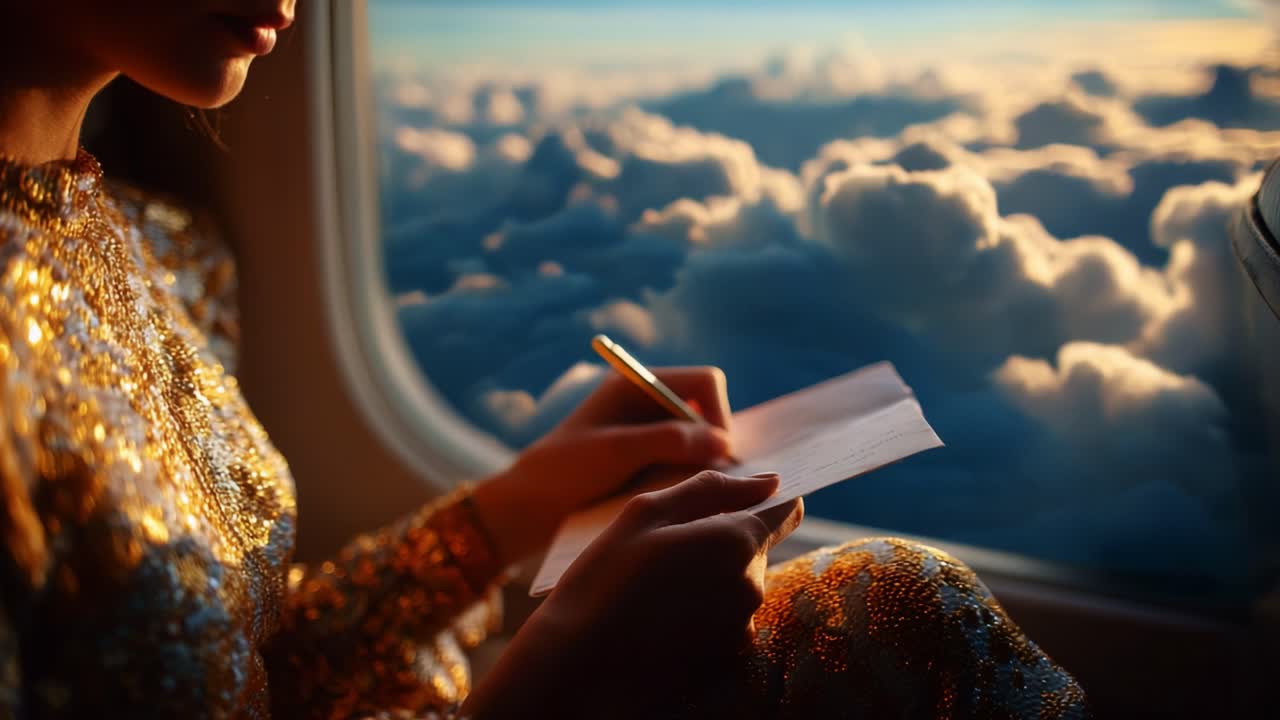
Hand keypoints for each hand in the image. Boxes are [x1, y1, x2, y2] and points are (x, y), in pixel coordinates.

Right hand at [463, 471, 804, 718]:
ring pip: (736, 587)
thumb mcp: (645, 513)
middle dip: (720, 544)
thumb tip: (768, 481)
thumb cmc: (604, 580)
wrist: (576, 666)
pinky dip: (701, 617)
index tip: (730, 505)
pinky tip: (659, 622)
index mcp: (737, 542)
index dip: (762, 502)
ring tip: (653, 591)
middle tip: (663, 553)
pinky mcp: (726, 663)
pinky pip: (724, 624)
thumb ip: (713, 489)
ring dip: (709, 582)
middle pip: (754, 550)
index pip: (785, 512)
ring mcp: (741, 630)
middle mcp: (752, 588)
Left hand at [472, 367, 735, 563]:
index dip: (718, 415)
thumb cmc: (565, 472)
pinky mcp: (649, 462)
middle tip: (703, 481)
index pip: (705, 382)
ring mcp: (649, 433)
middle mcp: (648, 403)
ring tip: (686, 492)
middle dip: (712, 443)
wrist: (529, 509)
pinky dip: (691, 478)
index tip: (714, 455)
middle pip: (708, 412)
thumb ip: (670, 440)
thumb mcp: (617, 452)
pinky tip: (679, 499)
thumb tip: (723, 441)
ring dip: (702, 464)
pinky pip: (688, 463)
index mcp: (637, 384)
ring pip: (701, 442)